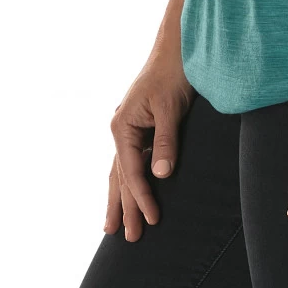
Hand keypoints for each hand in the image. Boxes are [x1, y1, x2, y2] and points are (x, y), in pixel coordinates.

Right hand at [106, 47, 194, 241]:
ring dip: (119, 198)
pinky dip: (128, 180)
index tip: (153, 220)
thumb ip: (165, 142)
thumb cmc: (173, 74)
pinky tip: (124, 193)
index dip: (142, 197)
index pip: (131, 171)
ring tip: (111, 227)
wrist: (176, 48)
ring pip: (121, 171)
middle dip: (124, 207)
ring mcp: (128, 128)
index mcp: (122, 126)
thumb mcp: (171, 108)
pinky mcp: (139, 127)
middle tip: (128, 238)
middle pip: (119, 176)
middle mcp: (120, 129)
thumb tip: (161, 176)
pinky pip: (131, 160)